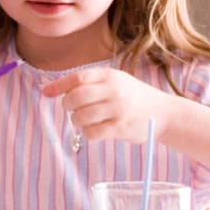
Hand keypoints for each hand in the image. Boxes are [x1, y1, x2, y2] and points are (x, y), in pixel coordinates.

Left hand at [42, 67, 171, 144]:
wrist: (164, 113)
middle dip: (68, 105)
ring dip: (76, 121)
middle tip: (71, 110)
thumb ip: (90, 83)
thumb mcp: (116, 82)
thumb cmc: (134, 97)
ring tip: (83, 121)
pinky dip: (88, 133)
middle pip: (76, 97)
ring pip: (81, 116)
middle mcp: (113, 90)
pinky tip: (95, 130)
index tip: (46, 92)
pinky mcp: (120, 128)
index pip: (77, 78)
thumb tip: (54, 89)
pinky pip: (92, 132)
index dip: (59, 85)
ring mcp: (117, 109)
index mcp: (110, 76)